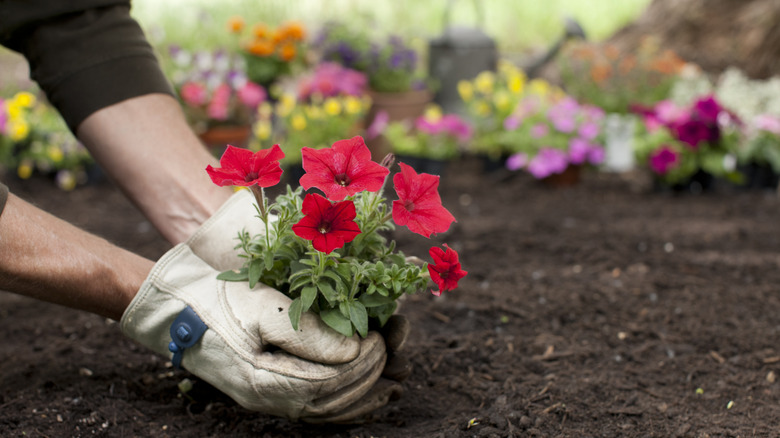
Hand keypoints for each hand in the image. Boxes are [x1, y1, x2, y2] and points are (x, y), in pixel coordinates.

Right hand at [183, 189, 412, 421]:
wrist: (177, 311)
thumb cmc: (219, 302)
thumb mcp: (263, 307)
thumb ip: (309, 333)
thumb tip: (353, 350)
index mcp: (264, 380)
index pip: (329, 382)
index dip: (361, 363)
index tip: (379, 338)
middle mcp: (268, 399)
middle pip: (333, 400)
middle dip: (369, 376)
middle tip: (389, 348)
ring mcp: (268, 400)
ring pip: (326, 412)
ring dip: (364, 398)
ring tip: (392, 383)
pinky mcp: (269, 392)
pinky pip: (314, 410)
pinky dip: (344, 405)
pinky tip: (363, 395)